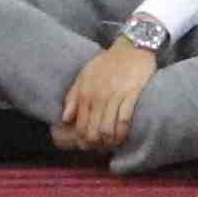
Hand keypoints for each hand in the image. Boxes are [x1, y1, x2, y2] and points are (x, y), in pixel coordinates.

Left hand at [53, 36, 155, 156]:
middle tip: (99, 148)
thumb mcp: (84, 75)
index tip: (87, 146)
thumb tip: (65, 119)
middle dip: (95, 145)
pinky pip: (124, 120)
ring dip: (109, 142)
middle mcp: (98, 96)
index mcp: (84, 92)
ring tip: (111, 145)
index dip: (82, 140)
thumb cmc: (107, 63)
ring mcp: (114, 96)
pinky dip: (122, 133)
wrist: (131, 47)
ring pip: (107, 129)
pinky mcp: (131, 95)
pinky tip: (122, 137)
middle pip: (92, 131)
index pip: (80, 125)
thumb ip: (73, 97)